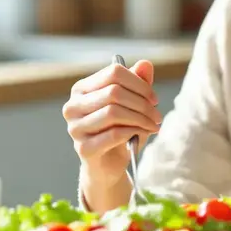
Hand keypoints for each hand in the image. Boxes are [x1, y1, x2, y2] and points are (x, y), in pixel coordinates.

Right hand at [63, 60, 160, 185]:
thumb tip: (145, 64)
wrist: (108, 166)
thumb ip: (137, 83)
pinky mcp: (83, 148)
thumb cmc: (119, 130)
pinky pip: (114, 134)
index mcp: (82, 89)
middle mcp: (73, 106)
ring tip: (154, 125)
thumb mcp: (131, 104)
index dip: (139, 83)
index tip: (154, 98)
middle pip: (114, 92)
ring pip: (114, 113)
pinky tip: (143, 134)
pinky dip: (134, 132)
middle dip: (142, 103)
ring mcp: (75, 128)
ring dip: (141, 118)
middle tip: (157, 115)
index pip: (113, 73)